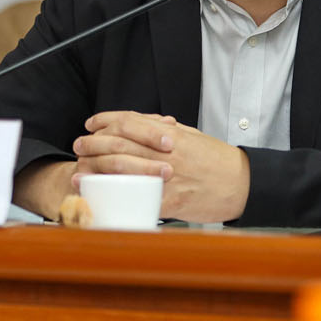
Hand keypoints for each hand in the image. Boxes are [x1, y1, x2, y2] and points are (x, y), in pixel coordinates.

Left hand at [71, 111, 249, 222]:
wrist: (242, 183)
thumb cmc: (217, 160)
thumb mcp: (191, 136)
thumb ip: (166, 128)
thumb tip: (144, 121)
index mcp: (171, 134)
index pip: (131, 120)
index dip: (106, 120)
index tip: (91, 124)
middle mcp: (167, 151)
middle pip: (121, 143)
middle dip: (94, 144)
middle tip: (78, 147)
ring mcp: (169, 176)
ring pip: (125, 169)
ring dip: (98, 169)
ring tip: (80, 171)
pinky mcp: (172, 200)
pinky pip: (141, 198)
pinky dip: (120, 197)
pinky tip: (104, 197)